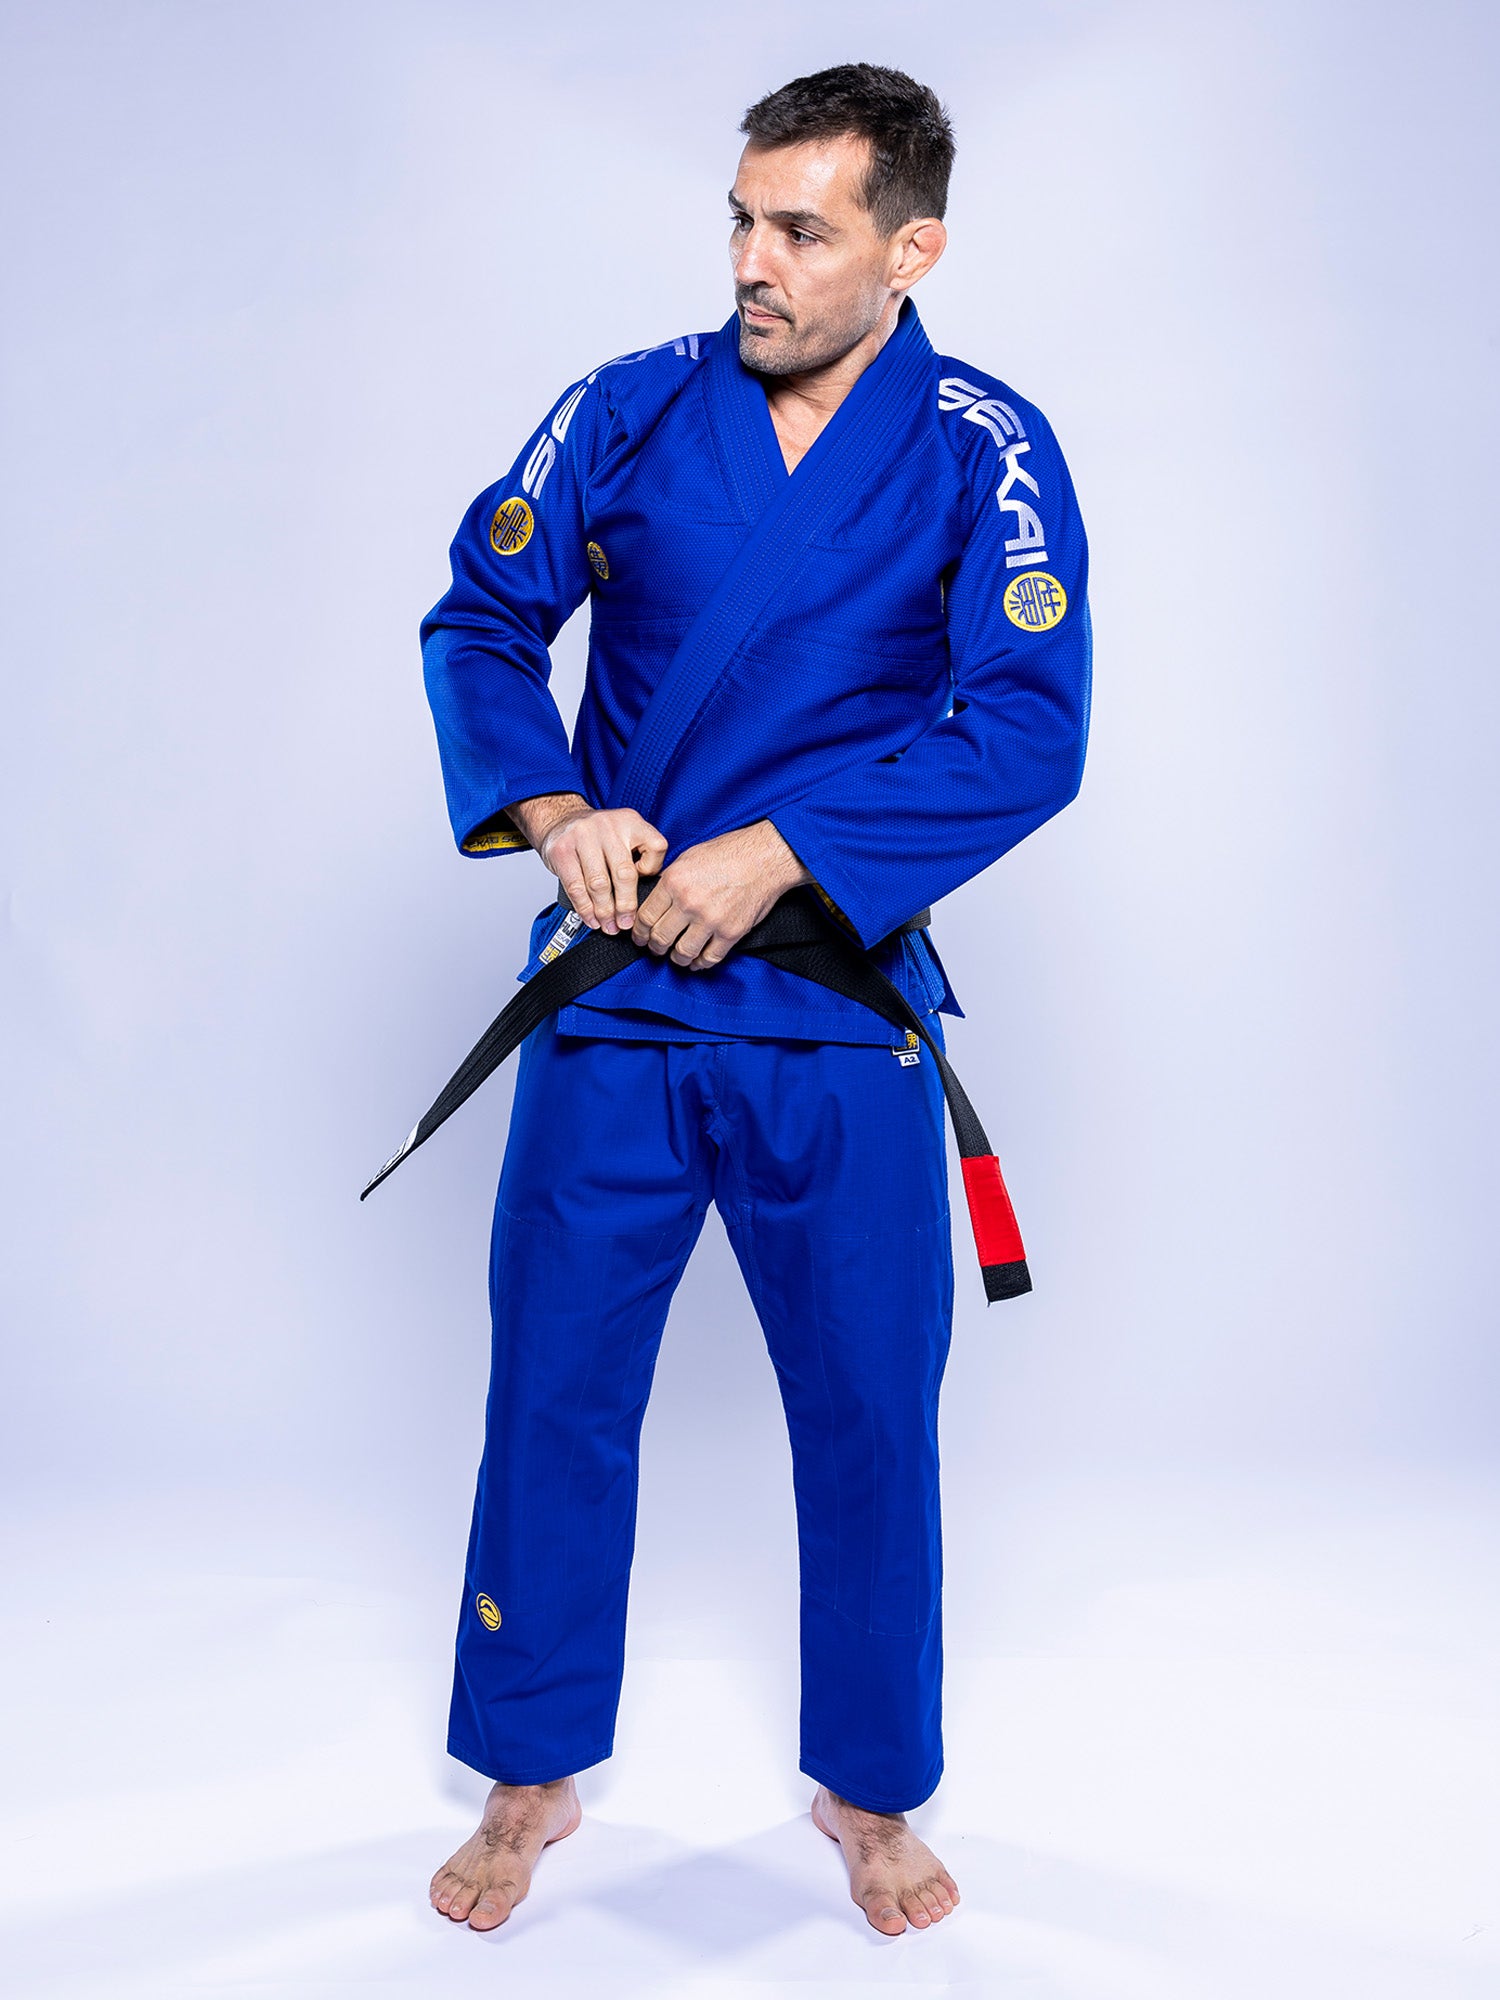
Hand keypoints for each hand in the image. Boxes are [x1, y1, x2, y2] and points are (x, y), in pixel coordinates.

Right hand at [508, 793, 668, 933]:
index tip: (646, 886)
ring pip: (599, 884)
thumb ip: (639, 856)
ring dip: (605, 912)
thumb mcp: (625, 834)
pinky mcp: (562, 851)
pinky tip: (592, 918)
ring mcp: (583, 836)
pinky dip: (585, 908)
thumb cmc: (598, 836)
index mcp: (631, 821)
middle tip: (626, 923)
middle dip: (626, 905)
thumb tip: (648, 897)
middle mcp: (608, 826)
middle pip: (624, 873)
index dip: (653, 870)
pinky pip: (576, 887)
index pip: (655, 847)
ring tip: (609, 926)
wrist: (561, 820)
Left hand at [632, 820, 811, 968]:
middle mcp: (689, 902)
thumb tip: (656, 900)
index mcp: (674, 881)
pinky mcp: (731, 932)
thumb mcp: (689, 858)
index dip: (639, 932)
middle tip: (655, 949)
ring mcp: (710, 920)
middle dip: (654, 947)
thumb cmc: (729, 853)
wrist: (764, 858)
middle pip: (660, 938)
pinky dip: (700, 964)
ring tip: (676, 956)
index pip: (646, 916)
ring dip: (676, 959)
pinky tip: (697, 961)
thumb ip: (670, 880)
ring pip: (682, 953)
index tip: (640, 937)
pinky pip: (709, 958)